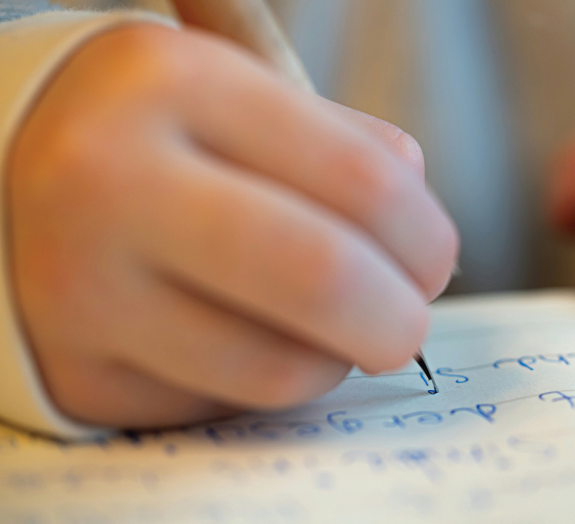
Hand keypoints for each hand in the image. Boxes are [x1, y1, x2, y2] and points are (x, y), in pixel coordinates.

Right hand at [8, 24, 457, 427]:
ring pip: (279, 369)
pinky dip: (266, 380)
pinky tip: (252, 339)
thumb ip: (341, 142)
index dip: (424, 235)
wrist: (8, 180)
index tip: (433, 259)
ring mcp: (80, 289)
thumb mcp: (238, 97)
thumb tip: (422, 218)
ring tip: (327, 326)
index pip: (362, 179)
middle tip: (408, 320)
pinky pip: (224, 404)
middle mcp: (106, 181)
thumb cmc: (157, 136)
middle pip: (321, 279)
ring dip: (333, 356)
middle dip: (398, 317)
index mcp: (168, 80)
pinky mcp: (79, 374)